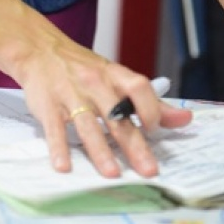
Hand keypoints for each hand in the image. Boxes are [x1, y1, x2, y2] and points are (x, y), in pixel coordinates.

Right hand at [15, 40, 191, 178]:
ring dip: (100, 151)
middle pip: (117, 115)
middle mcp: (93, 84)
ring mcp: (69, 95)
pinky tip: (64, 166)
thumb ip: (149, 101)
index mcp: (113, 76)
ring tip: (112, 174)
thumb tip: (184, 119)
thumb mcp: (116, 77)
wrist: (39, 50)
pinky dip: (59, 148)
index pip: (138, 87)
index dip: (150, 108)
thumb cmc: (82, 68)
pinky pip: (55, 129)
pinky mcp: (48, 106)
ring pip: (87, 124)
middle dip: (133, 144)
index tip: (156, 130)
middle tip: (147, 170)